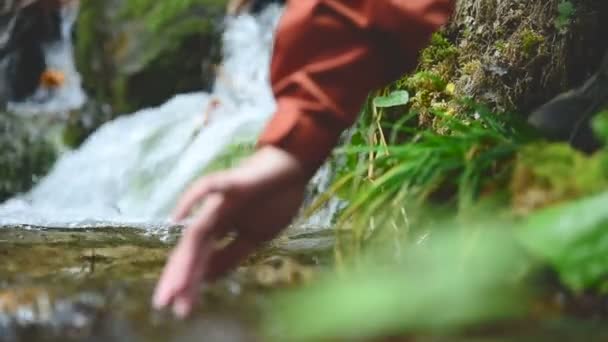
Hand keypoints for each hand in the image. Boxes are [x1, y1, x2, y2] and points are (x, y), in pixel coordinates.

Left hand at [152, 146, 309, 316]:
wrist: (294, 167)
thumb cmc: (275, 199)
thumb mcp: (255, 237)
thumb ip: (231, 255)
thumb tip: (207, 278)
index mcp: (221, 229)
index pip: (200, 258)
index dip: (190, 282)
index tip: (180, 309)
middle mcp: (215, 215)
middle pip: (192, 248)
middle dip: (180, 277)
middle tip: (166, 304)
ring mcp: (222, 200)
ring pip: (197, 231)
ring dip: (186, 258)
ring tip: (177, 284)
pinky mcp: (234, 183)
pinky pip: (209, 187)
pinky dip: (192, 199)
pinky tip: (177, 216)